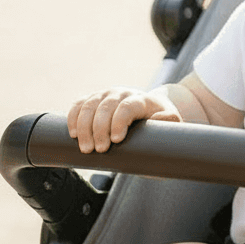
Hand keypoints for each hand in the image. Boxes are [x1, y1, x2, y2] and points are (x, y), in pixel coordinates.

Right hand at [67, 88, 182, 152]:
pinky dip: (73, 117)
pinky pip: (79, 104)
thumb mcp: (171, 123)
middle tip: (98, 150)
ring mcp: (107, 94)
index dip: (119, 121)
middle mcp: (123, 93)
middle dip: (99, 129)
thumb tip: (156, 121)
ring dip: (83, 126)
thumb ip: (169, 123)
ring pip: (90, 104)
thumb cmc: (160, 122)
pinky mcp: (95, 99)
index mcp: (142, 100)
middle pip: (106, 106)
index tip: (116, 140)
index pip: (128, 106)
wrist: (152, 109)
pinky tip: (72, 134)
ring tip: (85, 148)